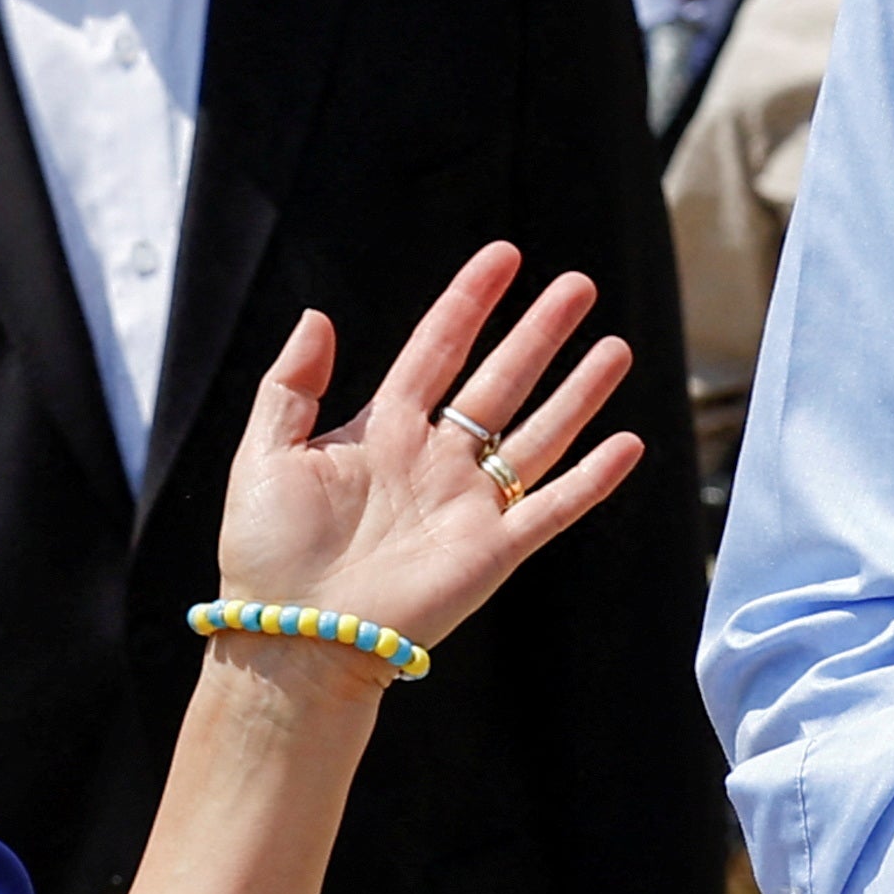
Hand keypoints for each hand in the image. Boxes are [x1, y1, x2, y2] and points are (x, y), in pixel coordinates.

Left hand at [208, 244, 639, 662]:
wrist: (291, 637)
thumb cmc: (266, 553)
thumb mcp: (265, 454)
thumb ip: (290, 384)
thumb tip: (319, 316)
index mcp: (383, 431)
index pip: (438, 349)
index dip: (470, 302)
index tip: (504, 256)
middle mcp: (435, 460)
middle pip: (501, 381)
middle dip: (540, 333)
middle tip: (579, 285)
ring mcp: (468, 505)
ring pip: (538, 435)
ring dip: (578, 392)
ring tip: (615, 346)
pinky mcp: (493, 552)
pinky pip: (553, 506)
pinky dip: (592, 478)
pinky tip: (628, 443)